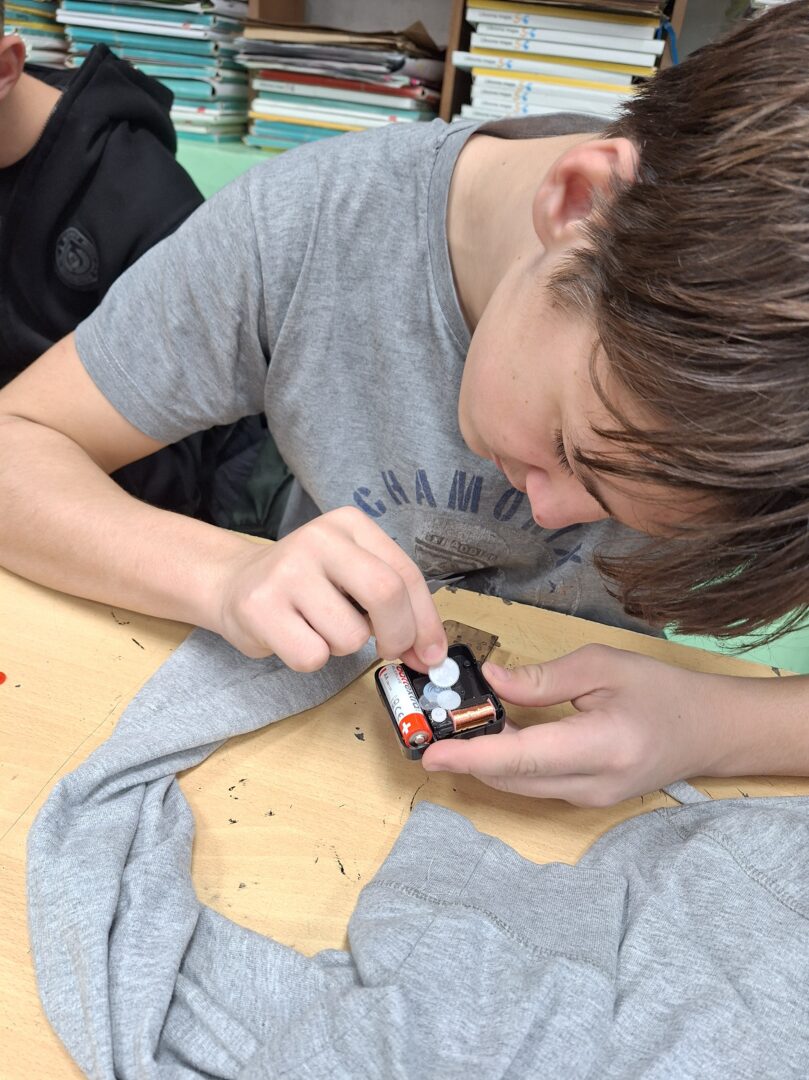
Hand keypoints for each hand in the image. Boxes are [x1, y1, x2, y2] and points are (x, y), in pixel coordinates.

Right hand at [217, 506, 446, 671]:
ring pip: (350, 636)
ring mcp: (286, 570)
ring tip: (318, 627)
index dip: (426, 621)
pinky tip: (294, 635)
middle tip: (388, 651)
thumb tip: (430, 655)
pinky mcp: (260, 606)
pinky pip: (313, 656)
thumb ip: (396, 608)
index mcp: (350, 524)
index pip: (406, 573)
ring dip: (343, 647)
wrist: (234, 583)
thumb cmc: (307, 585)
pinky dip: (312, 658)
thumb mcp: (353, 576)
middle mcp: (319, 538)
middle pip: (385, 593)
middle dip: (398, 636)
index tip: (432, 653)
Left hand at [421, 644, 730, 806]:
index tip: (432, 753)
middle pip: (511, 777)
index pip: (524, 756)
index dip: (473, 756)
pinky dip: (505, 762)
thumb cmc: (661, 692)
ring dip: (482, 759)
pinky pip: (531, 784)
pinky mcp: (584, 801)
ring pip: (517, 785)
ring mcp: (588, 800)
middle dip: (465, 755)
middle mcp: (591, 785)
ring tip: (453, 725)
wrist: (708, 732)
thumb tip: (492, 681)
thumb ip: (543, 678)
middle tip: (429, 727)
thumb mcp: (603, 667)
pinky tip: (491, 734)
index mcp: (602, 747)